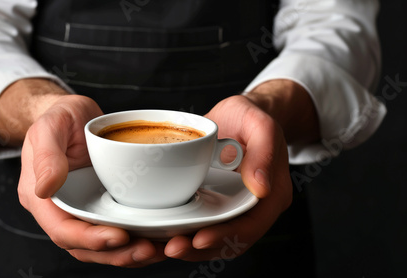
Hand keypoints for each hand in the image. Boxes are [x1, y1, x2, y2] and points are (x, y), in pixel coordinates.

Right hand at [16, 94, 166, 266]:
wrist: (74, 114)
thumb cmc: (59, 117)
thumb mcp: (49, 126)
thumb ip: (46, 155)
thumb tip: (44, 188)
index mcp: (42, 198)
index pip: (63, 230)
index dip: (90, 240)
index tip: (119, 237)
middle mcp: (62, 210)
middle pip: (86, 247)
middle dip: (116, 254)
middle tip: (148, 249)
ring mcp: (83, 210)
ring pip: (103, 246)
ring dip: (130, 253)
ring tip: (158, 249)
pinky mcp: (102, 206)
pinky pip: (117, 228)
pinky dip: (136, 238)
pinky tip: (159, 236)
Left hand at [163, 80, 318, 260]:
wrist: (237, 117)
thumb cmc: (248, 117)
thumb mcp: (259, 124)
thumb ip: (264, 152)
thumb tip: (260, 188)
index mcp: (273, 193)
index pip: (251, 225)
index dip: (226, 236)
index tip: (199, 238)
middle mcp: (256, 207)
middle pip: (232, 240)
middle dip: (202, 249)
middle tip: (172, 247)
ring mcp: (235, 208)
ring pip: (217, 240)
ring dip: (191, 248)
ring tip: (164, 247)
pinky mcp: (218, 205)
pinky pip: (204, 226)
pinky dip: (187, 234)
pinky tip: (165, 235)